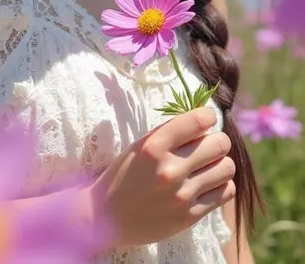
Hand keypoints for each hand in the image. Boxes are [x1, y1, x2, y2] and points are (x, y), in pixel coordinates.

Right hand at [89, 106, 234, 247]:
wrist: (107, 217)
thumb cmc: (125, 174)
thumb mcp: (141, 145)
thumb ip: (172, 133)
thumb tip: (206, 121)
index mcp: (154, 145)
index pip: (199, 120)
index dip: (208, 116)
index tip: (206, 120)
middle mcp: (170, 169)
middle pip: (220, 143)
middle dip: (217, 141)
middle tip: (208, 147)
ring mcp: (182, 195)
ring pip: (227, 168)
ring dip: (220, 164)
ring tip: (208, 167)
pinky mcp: (190, 216)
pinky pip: (226, 192)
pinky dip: (221, 185)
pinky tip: (207, 185)